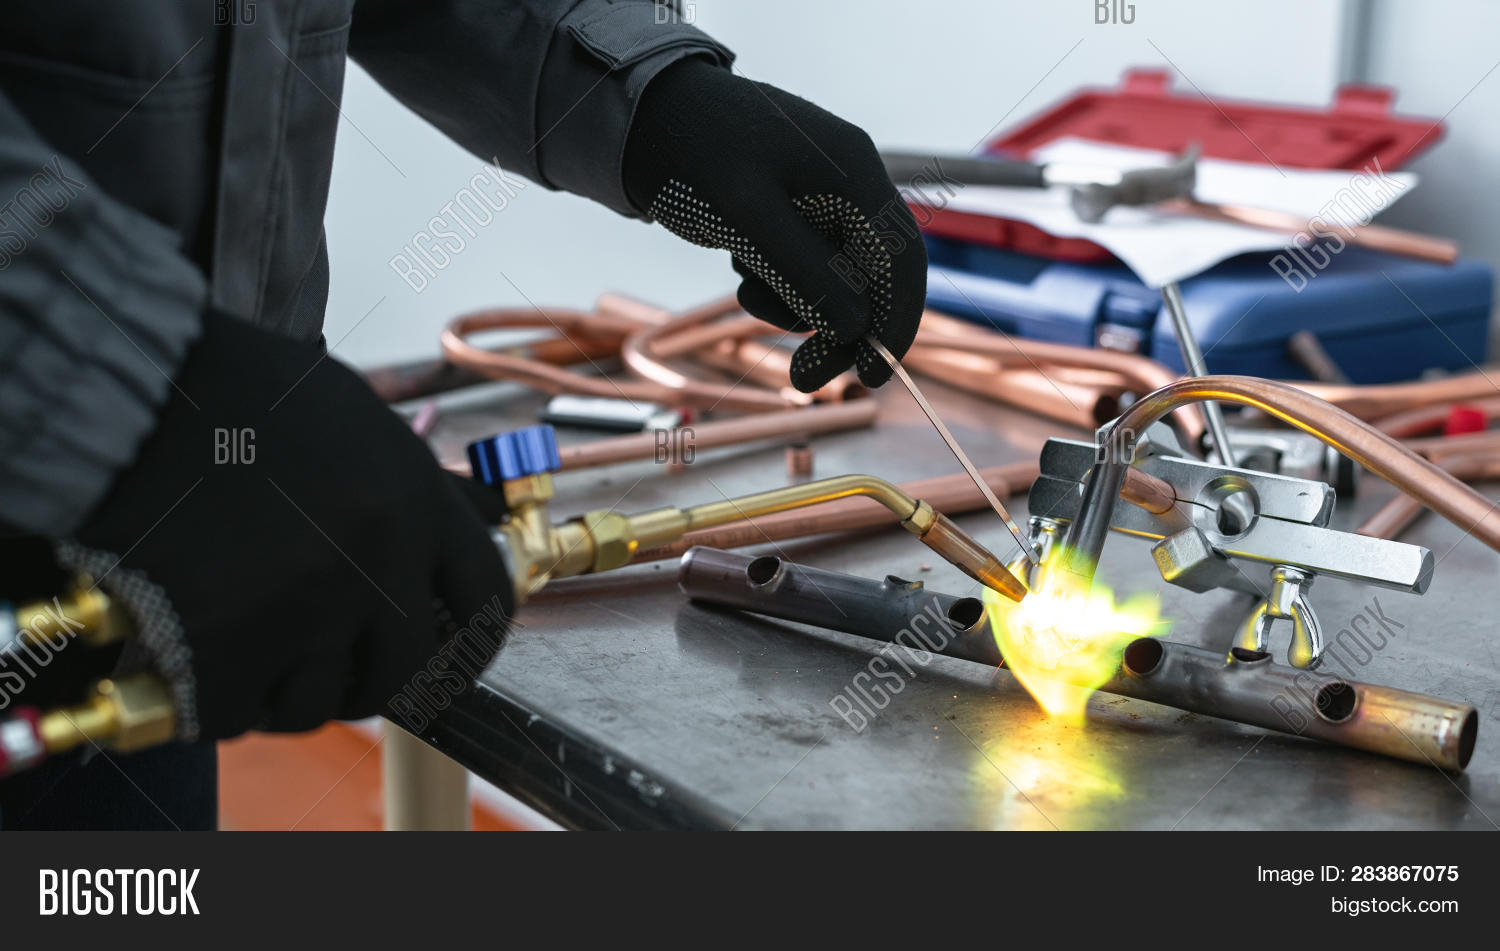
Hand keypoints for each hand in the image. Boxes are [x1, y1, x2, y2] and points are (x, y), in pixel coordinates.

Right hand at [58, 312, 513, 740]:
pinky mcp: (224, 652)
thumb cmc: (238, 394)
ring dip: (290, 690)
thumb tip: (467, 527)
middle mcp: (375, 566)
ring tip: (255, 647)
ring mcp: (303, 613)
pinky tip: (201, 654)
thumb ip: (414, 487)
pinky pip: (237, 715)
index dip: (473, 639)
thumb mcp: (358, 419)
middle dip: (376, 680)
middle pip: (408, 673)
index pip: (486, 600)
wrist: (131, 395)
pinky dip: (219, 699)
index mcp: (416, 504)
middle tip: (343, 669)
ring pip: (320, 705)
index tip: (453, 654)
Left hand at [624, 57, 926, 391]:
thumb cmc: (692, 151)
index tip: (871, 376)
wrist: (641, 118)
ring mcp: (817, 201)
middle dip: (837, 330)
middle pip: (869, 278)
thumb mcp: (746, 215)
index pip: (900, 259)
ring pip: (830, 280)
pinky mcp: (788, 215)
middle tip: (802, 380)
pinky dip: (774, 282)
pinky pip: (799, 267)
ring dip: (795, 305)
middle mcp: (845, 185)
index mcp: (852, 171)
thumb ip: (805, 270)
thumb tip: (857, 327)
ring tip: (745, 293)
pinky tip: (739, 258)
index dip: (895, 323)